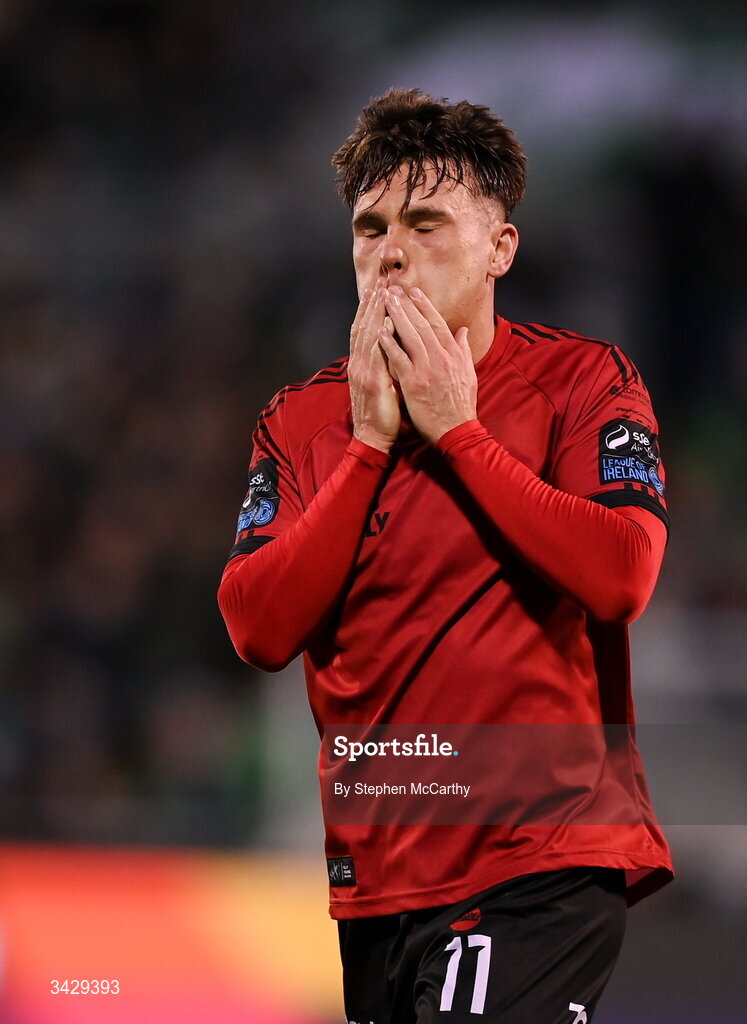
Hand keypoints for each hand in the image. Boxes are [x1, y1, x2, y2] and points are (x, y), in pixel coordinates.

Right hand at [348, 281, 400, 451]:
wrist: (373, 437)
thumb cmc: (382, 413)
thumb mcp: (383, 383)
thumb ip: (387, 363)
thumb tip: (394, 346)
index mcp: (364, 363)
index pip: (367, 330)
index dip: (371, 309)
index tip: (379, 290)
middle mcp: (359, 363)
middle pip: (364, 327)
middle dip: (372, 304)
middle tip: (380, 282)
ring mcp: (363, 372)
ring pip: (367, 335)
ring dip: (374, 313)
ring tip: (382, 293)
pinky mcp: (371, 382)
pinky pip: (375, 356)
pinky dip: (378, 337)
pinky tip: (385, 323)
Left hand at [379, 286, 476, 444]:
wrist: (457, 431)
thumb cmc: (461, 405)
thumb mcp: (469, 374)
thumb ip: (464, 350)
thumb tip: (462, 331)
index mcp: (454, 355)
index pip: (437, 324)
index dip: (425, 306)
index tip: (414, 291)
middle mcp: (441, 358)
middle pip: (422, 325)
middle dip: (407, 305)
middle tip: (394, 289)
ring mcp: (427, 370)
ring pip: (410, 336)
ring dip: (397, 316)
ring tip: (386, 301)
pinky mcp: (414, 384)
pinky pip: (399, 359)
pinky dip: (389, 344)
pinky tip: (379, 331)